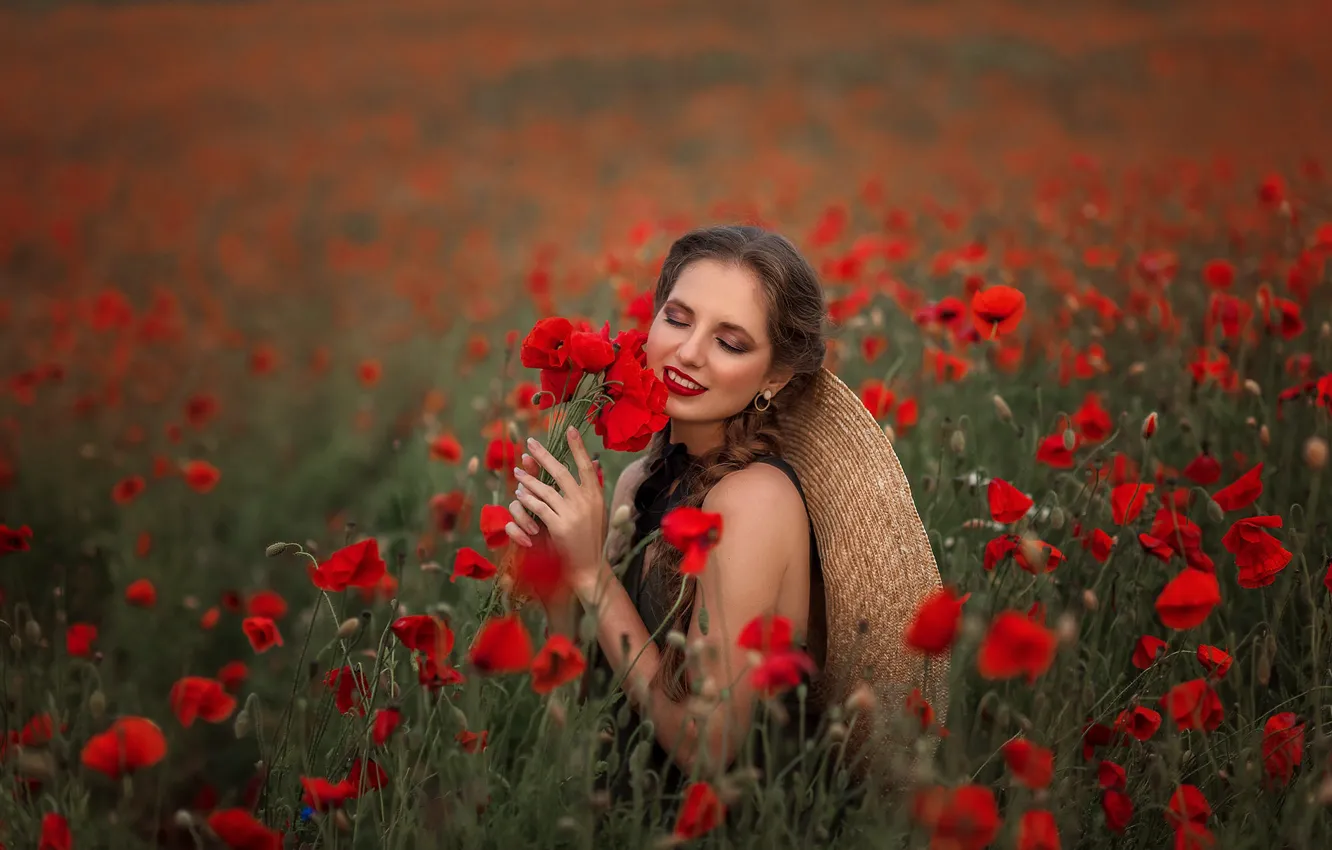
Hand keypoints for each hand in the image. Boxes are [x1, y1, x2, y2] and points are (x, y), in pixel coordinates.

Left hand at [506, 426, 606, 585]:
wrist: (591, 569)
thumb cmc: (591, 540)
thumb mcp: (596, 511)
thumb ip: (590, 489)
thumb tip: (594, 463)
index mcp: (596, 496)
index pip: (587, 465)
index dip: (578, 447)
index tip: (570, 429)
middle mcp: (587, 502)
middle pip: (562, 472)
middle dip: (544, 456)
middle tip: (530, 442)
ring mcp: (573, 514)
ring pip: (546, 490)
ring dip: (529, 479)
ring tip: (517, 471)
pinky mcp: (560, 527)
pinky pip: (539, 507)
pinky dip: (528, 499)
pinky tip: (519, 493)